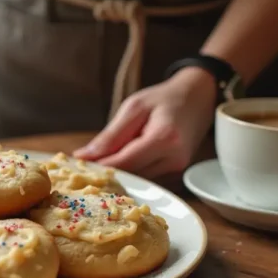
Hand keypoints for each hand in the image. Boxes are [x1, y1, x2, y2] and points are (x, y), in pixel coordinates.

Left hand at [73, 67, 216, 178]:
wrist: (198, 97)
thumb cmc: (164, 98)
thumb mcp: (133, 107)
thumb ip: (110, 135)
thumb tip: (84, 156)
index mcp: (164, 138)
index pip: (124, 162)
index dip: (99, 166)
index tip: (78, 165)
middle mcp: (174, 159)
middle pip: (131, 175)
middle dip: (107, 171)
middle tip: (84, 166)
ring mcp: (178, 168)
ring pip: (138, 180)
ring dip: (119, 172)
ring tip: (101, 162)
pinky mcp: (177, 173)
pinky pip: (147, 178)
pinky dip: (132, 171)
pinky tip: (121, 162)